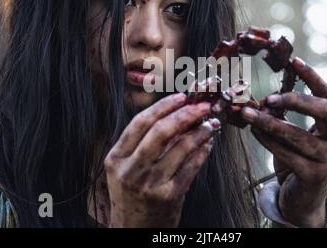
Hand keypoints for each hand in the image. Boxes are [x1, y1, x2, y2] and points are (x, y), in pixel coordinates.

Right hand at [104, 93, 218, 226]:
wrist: (134, 229)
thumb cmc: (132, 195)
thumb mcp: (126, 168)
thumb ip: (143, 143)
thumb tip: (175, 115)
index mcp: (116, 158)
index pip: (140, 122)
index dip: (163, 106)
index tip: (181, 97)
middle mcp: (130, 170)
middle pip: (160, 131)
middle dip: (185, 114)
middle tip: (202, 106)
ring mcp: (150, 184)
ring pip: (180, 147)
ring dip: (200, 132)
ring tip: (210, 123)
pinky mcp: (169, 196)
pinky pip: (191, 166)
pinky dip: (203, 151)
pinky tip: (208, 143)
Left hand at [241, 58, 326, 226]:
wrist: (303, 198)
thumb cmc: (299, 158)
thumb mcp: (297, 134)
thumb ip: (286, 116)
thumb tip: (265, 98)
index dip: (311, 76)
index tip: (293, 61)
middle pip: (324, 110)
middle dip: (295, 99)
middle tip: (269, 96)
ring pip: (299, 135)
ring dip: (270, 122)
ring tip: (249, 114)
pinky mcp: (315, 176)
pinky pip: (287, 153)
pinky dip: (267, 141)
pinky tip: (254, 132)